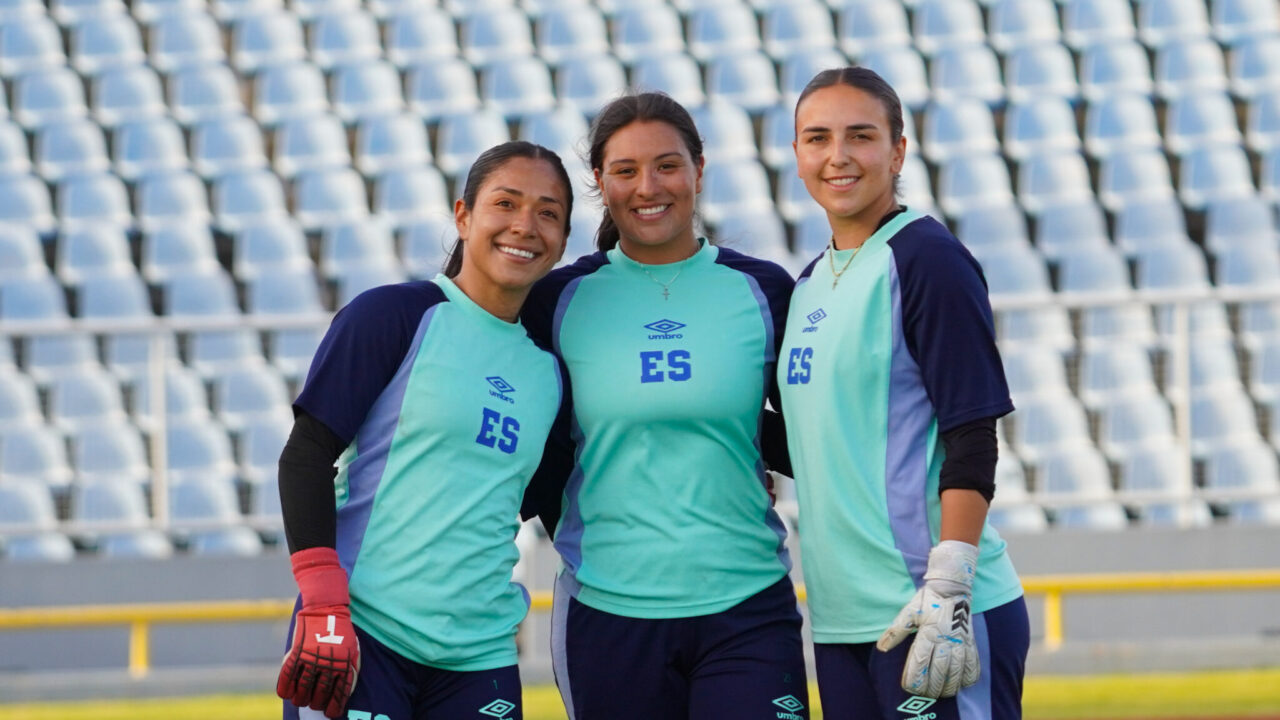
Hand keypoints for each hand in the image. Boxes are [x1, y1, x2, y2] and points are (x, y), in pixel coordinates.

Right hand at [277, 548, 359, 718]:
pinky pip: (287, 678)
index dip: (332, 709)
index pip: (338, 697)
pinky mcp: (296, 653)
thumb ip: (347, 672)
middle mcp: (327, 666)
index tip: (329, 713)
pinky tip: (286, 694)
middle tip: (314, 703)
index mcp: (344, 666)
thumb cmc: (342, 630)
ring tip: (301, 699)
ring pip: (301, 691)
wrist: (326, 607)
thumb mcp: (351, 651)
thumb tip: (340, 695)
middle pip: (318, 696)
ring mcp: (310, 660)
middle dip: (315, 704)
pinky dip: (284, 689)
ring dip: (300, 699)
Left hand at [876, 540, 979, 698]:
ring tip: (942, 694)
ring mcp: (960, 642)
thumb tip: (881, 647)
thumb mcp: (909, 613)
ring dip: (950, 685)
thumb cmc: (928, 601)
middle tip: (925, 694)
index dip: (915, 677)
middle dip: (932, 686)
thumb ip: (895, 631)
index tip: (909, 686)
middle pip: (940, 670)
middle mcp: (946, 639)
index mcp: (929, 632)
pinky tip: (962, 684)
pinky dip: (968, 677)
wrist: (952, 588)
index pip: (921, 661)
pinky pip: (973, 664)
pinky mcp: (970, 642)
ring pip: (957, 671)